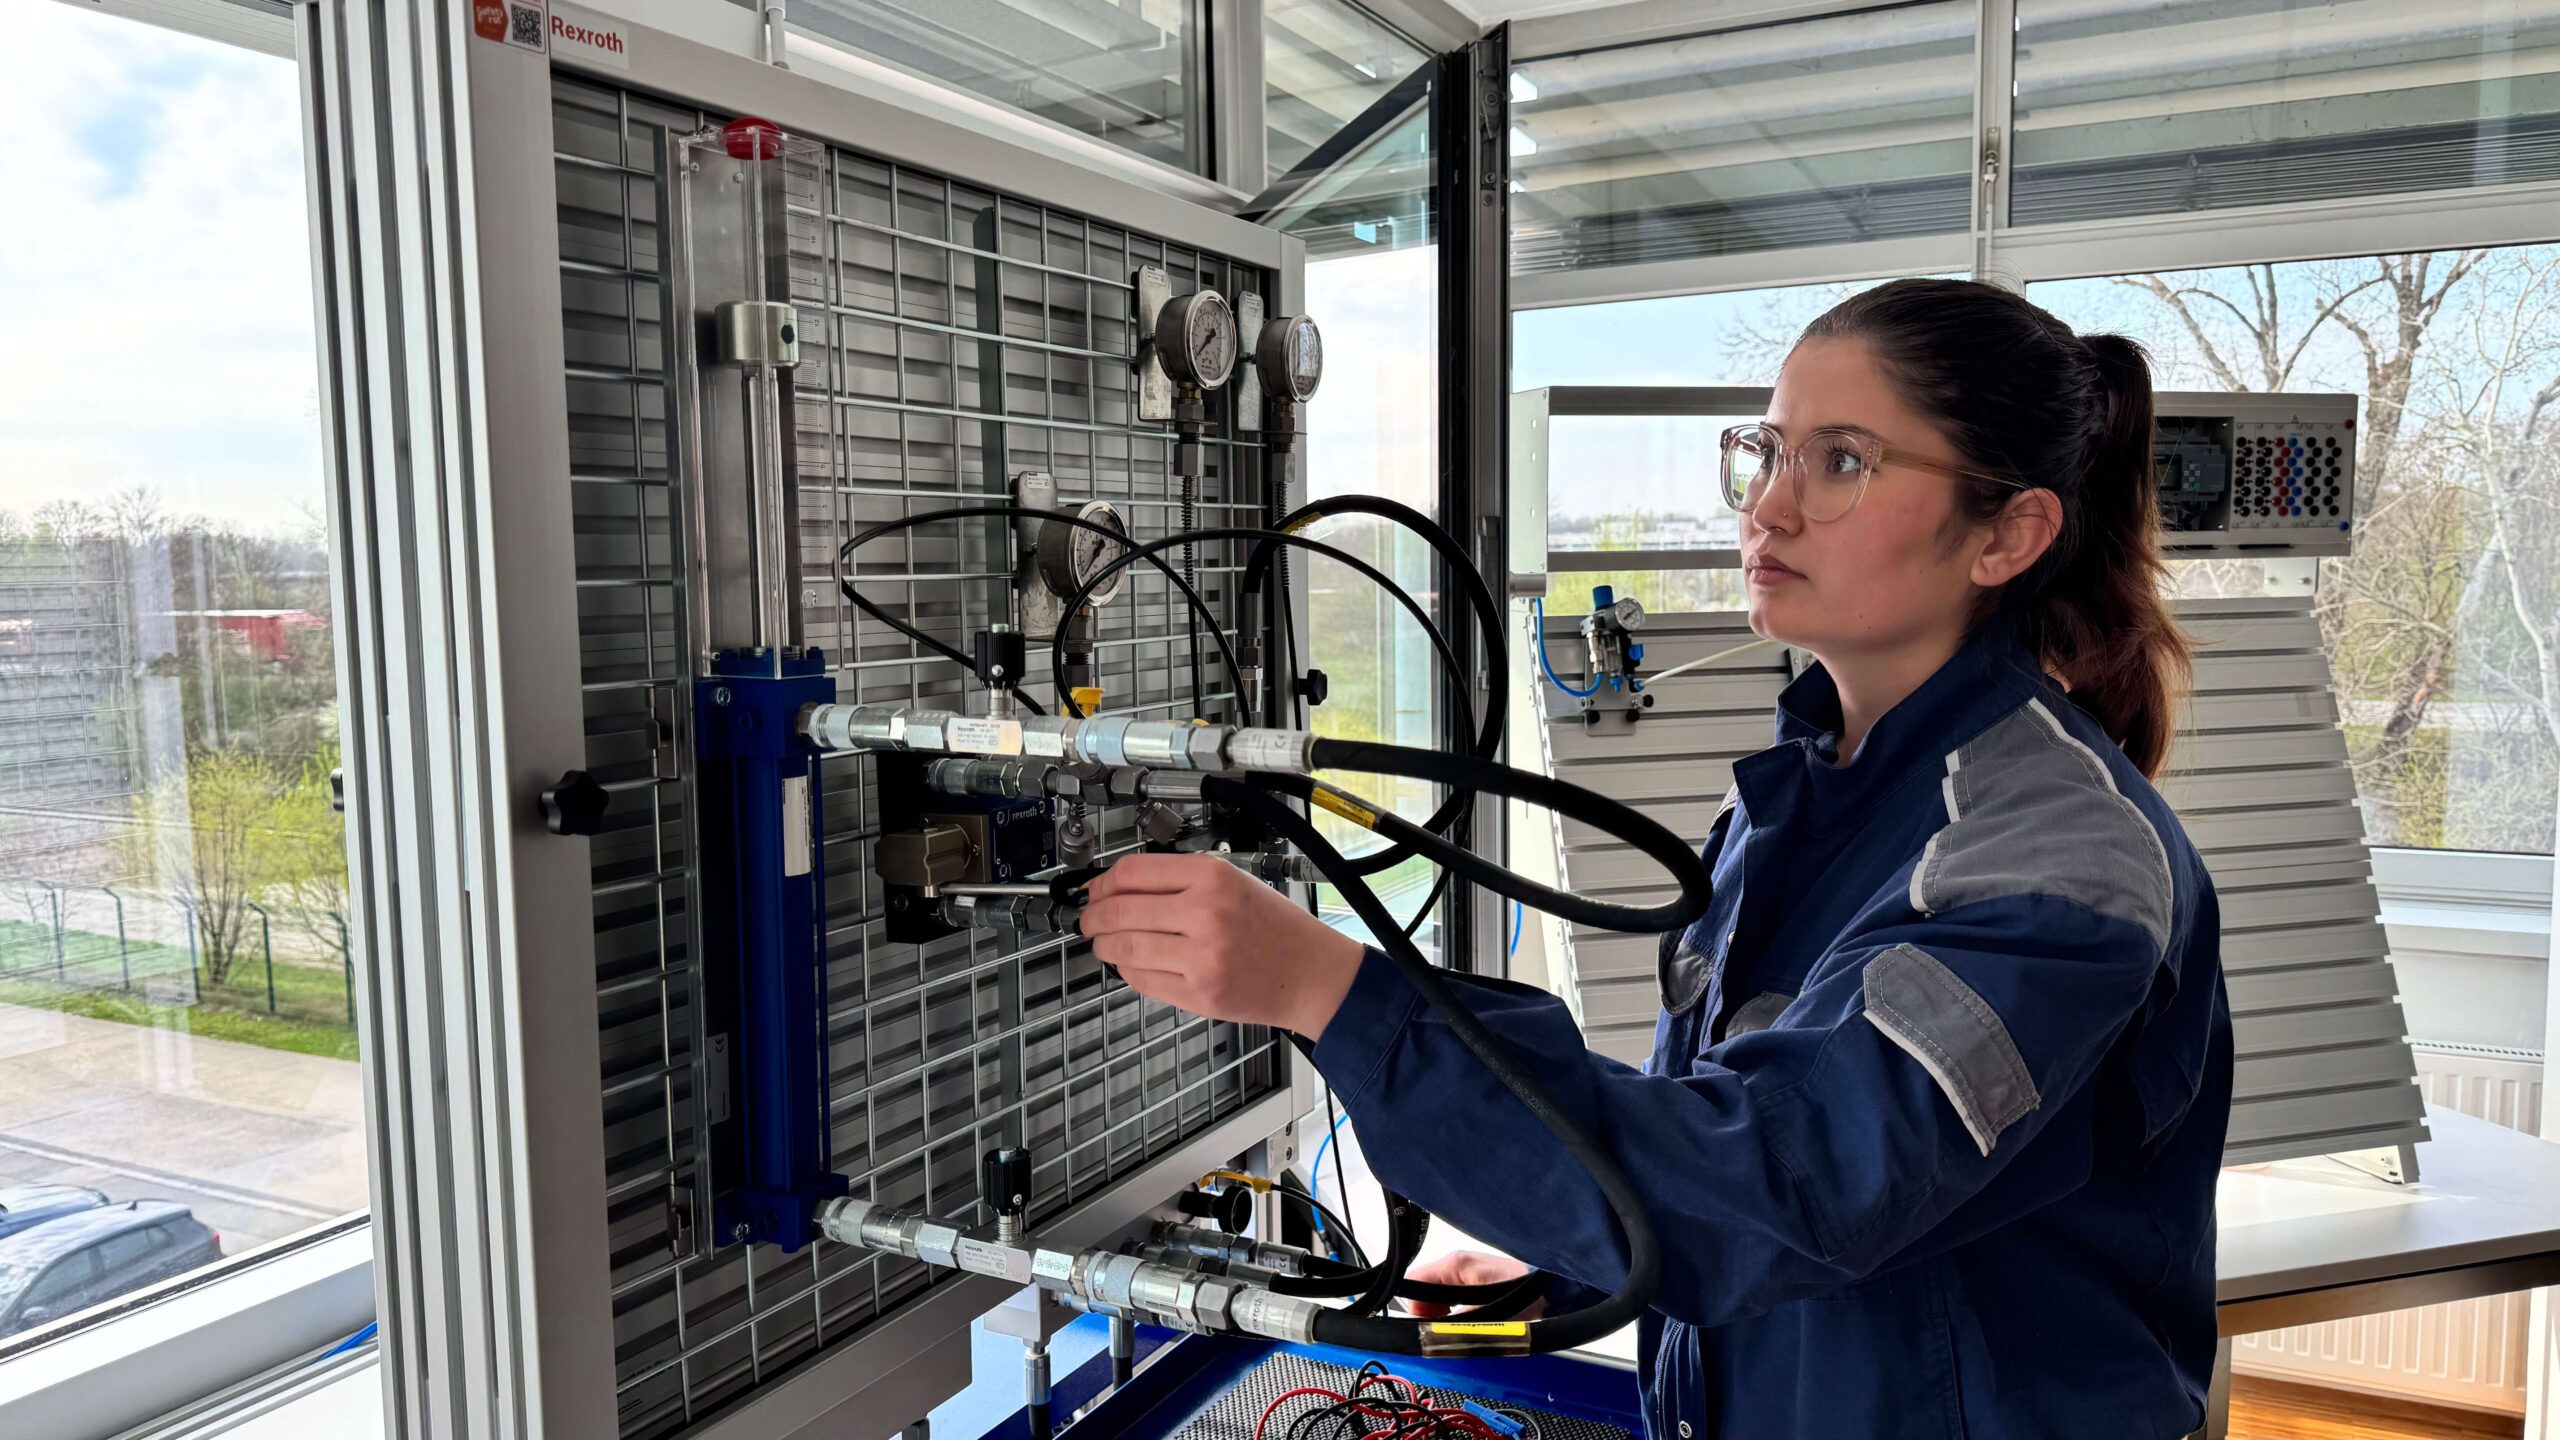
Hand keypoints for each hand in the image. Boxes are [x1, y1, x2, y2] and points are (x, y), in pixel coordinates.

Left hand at [1079, 854, 1364, 1039]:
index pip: (1132, 872)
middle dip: (1092, 916)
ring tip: (1105, 943)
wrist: (1311, 973)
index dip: (1102, 882)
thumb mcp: (1234, 882)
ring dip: (1103, 945)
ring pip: (1123, 947)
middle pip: (1119, 910)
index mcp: (1214, 877)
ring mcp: (1202, 957)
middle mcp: (1207, 914)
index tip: (1095, 890)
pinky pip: (1141, 979)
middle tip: (1088, 919)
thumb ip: (1179, 882)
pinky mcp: (1199, 994)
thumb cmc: (1275, 928)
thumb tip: (1116, 887)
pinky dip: (1126, 969)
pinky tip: (1132, 962)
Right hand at [1405, 1250, 1542, 1319]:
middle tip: (1443, 1330)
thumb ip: (1453, 1323)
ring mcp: (1466, 1271)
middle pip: (1423, 1289)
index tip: (1423, 1326)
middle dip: (1428, 1313)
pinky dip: (1452, 1310)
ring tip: (1457, 1328)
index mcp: (1454, 1265)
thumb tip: (1433, 1335)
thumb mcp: (1482, 1314)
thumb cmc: (1521, 1295)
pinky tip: (1466, 1321)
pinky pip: (1451, 1296)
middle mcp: (1457, 1264)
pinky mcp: (1475, 1280)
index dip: (1414, 1307)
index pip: (1414, 1281)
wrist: (1550, 1292)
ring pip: (1436, 1294)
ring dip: (1440, 1313)